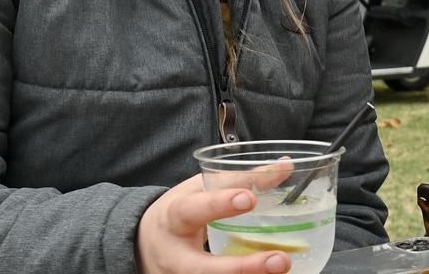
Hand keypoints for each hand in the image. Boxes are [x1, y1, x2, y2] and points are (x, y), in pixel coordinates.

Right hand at [137, 171, 292, 273]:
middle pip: (204, 268)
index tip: (249, 198)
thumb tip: (284, 166)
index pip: (192, 210)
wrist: (144, 244)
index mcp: (174, 218)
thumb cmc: (179, 212)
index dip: (218, 205)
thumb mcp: (199, 190)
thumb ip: (240, 179)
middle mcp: (176, 256)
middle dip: (243, 267)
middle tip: (279, 260)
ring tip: (282, 270)